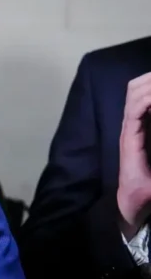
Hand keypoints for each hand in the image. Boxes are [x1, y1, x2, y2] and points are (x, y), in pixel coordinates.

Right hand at [118, 73, 150, 237]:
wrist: (139, 202)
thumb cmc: (150, 183)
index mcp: (142, 124)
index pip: (141, 93)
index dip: (150, 80)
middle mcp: (133, 124)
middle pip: (135, 88)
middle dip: (149, 77)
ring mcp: (130, 130)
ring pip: (133, 94)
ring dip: (148, 84)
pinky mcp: (129, 138)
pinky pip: (135, 110)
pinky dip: (146, 99)